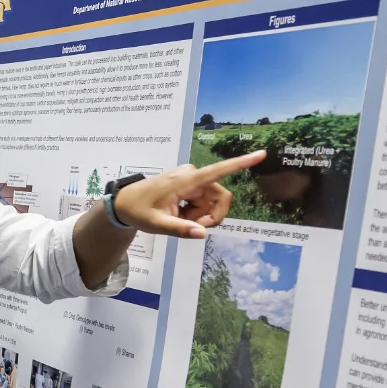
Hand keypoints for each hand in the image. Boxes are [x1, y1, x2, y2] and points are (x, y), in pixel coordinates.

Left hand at [111, 150, 264, 238]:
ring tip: (179, 218)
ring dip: (200, 216)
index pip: (218, 171)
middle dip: (211, 216)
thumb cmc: (138, 211)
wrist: (124, 202)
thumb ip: (180, 229)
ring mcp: (192, 179)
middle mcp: (193, 175)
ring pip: (213, 203)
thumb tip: (202, 234)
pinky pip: (205, 202)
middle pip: (220, 198)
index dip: (241, 162)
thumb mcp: (157, 224)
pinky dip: (196, 213)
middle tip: (191, 227)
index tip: (262, 154)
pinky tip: (179, 214)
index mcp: (186, 180)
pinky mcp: (191, 184)